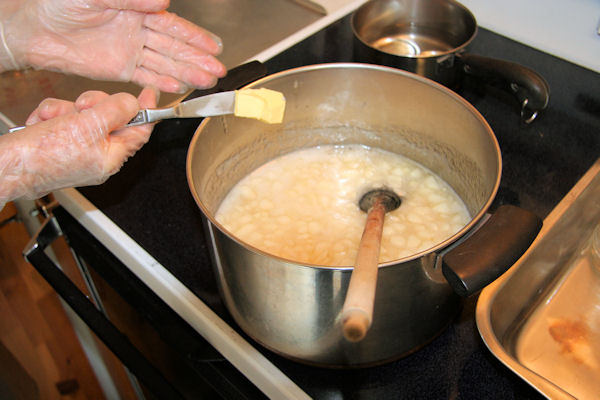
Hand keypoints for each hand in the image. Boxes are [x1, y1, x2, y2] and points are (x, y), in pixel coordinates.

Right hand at [0, 87, 156, 205]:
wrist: (6, 166)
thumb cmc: (44, 156)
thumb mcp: (88, 127)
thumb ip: (115, 112)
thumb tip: (134, 104)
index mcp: (112, 157)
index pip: (140, 131)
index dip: (147, 110)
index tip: (150, 92)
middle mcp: (97, 155)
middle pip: (110, 117)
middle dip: (94, 105)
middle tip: (81, 107)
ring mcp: (77, 149)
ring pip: (83, 113)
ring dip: (65, 110)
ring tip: (53, 120)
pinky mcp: (57, 142)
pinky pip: (62, 117)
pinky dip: (50, 115)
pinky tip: (41, 123)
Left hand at [2, 0, 225, 92]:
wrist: (38, 30)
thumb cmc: (61, 4)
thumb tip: (161, 2)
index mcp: (135, 10)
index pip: (171, 25)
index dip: (194, 36)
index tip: (213, 46)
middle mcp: (137, 31)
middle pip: (173, 47)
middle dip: (197, 58)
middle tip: (218, 69)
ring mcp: (131, 51)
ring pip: (165, 63)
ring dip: (187, 72)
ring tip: (207, 80)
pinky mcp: (121, 69)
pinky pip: (147, 76)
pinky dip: (163, 81)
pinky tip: (179, 86)